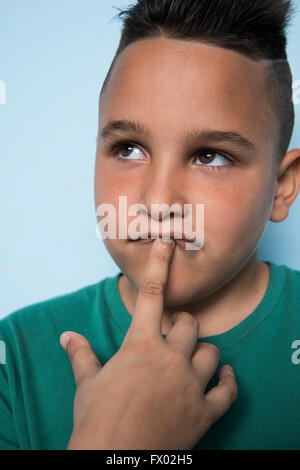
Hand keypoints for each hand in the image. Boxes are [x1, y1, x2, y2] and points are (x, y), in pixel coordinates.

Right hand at [60, 238, 237, 449]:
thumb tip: (66, 336)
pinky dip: (228, 382)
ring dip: (203, 352)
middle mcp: (171, 358)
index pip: (151, 293)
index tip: (165, 243)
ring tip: (193, 357)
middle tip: (173, 334)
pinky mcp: (205, 412)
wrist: (115, 460)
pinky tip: (225, 377)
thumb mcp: (87, 383)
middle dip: (182, 325)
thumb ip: (81, 355)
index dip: (158, 264)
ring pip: (212, 352)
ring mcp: (191, 385)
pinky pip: (228, 390)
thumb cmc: (98, 420)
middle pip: (189, 324)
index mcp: (140, 345)